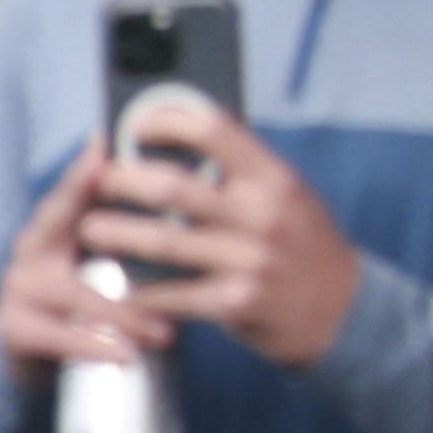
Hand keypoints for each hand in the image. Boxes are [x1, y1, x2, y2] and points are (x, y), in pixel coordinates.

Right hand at [0, 151, 163, 382]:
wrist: (31, 351)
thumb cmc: (87, 294)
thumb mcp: (103, 254)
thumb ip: (132, 225)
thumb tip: (190, 190)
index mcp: (57, 220)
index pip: (74, 186)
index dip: (87, 167)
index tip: (108, 143)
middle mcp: (32, 245)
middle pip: (59, 220)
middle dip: (106, 226)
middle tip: (162, 240)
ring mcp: (18, 285)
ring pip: (71, 291)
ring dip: (122, 313)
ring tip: (164, 333)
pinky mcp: (14, 326)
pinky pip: (55, 335)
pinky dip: (93, 346)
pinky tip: (126, 356)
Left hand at [77, 111, 354, 367]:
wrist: (343, 309)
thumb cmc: (299, 244)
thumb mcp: (284, 197)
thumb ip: (240, 173)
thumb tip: (178, 136)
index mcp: (272, 178)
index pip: (214, 131)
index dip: (166, 122)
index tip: (134, 126)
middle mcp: (262, 214)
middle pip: (173, 187)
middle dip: (123, 182)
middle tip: (97, 183)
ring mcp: (250, 260)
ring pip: (163, 242)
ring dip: (116, 234)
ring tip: (89, 230)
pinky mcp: (237, 303)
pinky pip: (173, 295)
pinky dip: (141, 292)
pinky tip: (120, 287)